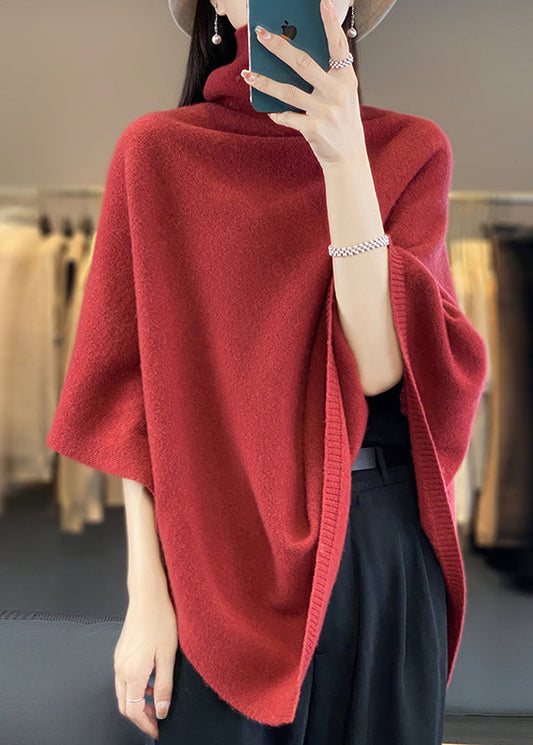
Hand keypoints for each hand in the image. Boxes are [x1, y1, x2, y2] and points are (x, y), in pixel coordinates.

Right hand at [114, 594, 177, 739]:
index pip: (134, 710)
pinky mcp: (120, 652)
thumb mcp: (168, 656)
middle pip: (125, 705)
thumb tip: (162, 711)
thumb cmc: (160, 621)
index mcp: (132, 673)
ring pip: (123, 693)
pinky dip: (135, 688)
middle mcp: (120, 669)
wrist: (148, 597)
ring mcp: (118, 660)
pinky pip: (124, 679)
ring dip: (138, 702)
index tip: (157, 730)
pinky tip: (151, 681)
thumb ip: (164, 687)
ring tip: (158, 700)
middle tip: (157, 719)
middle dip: (140, 716)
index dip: (146, 724)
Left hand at [240, 0, 364, 168]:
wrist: (348, 157)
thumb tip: (293, 56)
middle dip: (279, 46)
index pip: (338, 45)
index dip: (330, 23)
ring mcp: (325, 112)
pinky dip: (277, 114)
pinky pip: (287, 117)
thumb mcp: (342, 95)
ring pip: (288, 91)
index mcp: (346, 79)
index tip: (323, 2)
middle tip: (260, 33)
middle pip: (303, 63)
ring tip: (247, 73)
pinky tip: (268, 110)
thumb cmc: (341, 121)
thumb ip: (325, 76)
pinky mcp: (314, 130)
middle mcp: (337, 93)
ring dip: (264, 81)